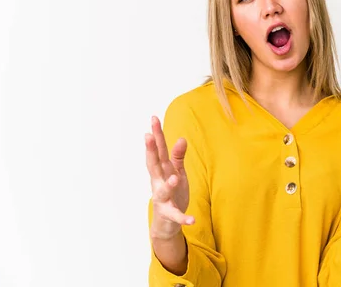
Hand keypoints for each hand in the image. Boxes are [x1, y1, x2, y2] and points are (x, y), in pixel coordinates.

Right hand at [146, 116, 194, 239]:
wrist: (166, 223)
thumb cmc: (172, 192)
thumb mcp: (176, 172)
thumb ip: (177, 157)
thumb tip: (181, 138)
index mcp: (162, 171)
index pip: (159, 151)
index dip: (156, 135)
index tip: (153, 118)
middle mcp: (158, 183)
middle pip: (154, 165)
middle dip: (151, 151)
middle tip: (148, 136)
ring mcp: (163, 199)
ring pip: (163, 190)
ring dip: (169, 184)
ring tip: (175, 178)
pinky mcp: (170, 213)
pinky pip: (177, 216)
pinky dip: (184, 218)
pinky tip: (193, 220)